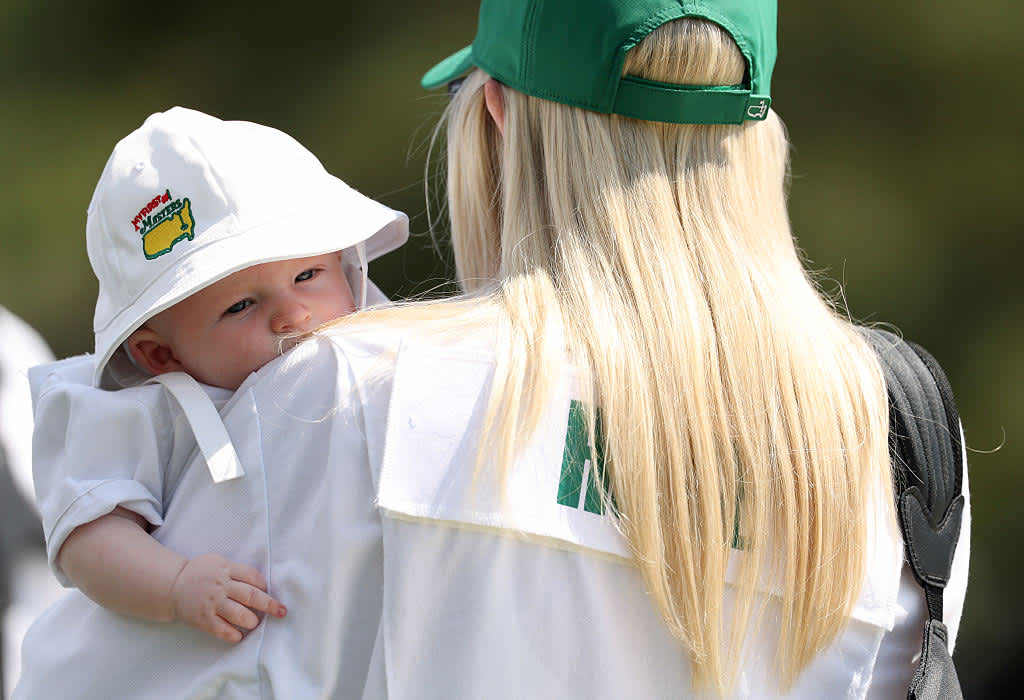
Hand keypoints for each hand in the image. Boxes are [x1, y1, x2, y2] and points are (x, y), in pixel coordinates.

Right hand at [170, 553, 286, 642]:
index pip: (252, 576)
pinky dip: (234, 635)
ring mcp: (212, 603)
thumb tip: (261, 583)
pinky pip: (222, 630)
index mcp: (226, 569)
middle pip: (250, 595)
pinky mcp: (203, 619)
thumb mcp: (218, 562)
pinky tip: (240, 636)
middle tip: (281, 611)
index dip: (264, 585)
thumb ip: (236, 570)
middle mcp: (220, 586)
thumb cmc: (201, 573)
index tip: (267, 592)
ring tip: (255, 623)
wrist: (173, 586)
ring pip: (239, 614)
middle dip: (269, 605)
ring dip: (252, 620)